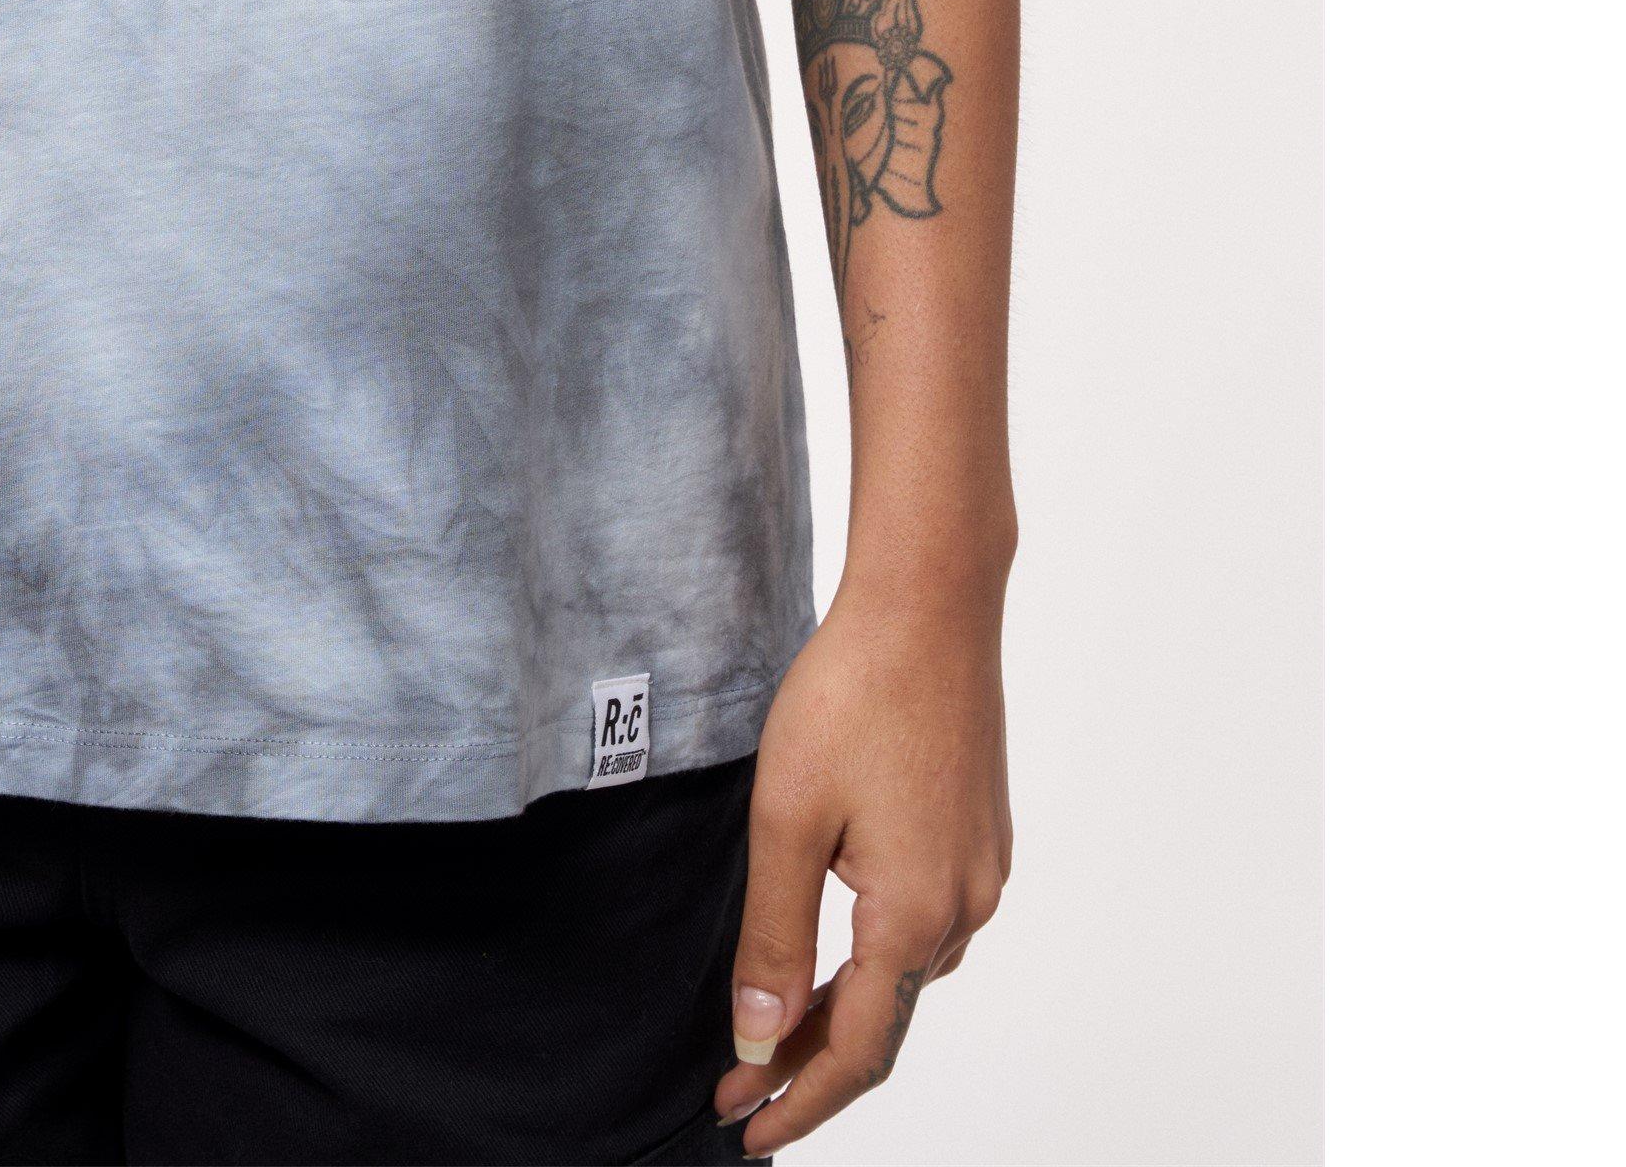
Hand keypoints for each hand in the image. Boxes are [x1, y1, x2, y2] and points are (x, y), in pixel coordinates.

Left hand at [715, 576, 1009, 1152]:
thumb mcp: (788, 817)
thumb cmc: (852, 696)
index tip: (746, 1131)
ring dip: (844, 1012)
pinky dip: (876, 960)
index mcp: (915, 916)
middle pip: (885, 1021)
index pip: (857, 1050)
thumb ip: (775, 935)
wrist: (930, 608)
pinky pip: (925, 927)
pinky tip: (838, 952)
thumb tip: (760, 1036)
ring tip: (775, 1032)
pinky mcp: (980, 837)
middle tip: (740, 1089)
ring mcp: (981, 872)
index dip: (799, 1100)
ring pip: (908, 975)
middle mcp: (963, 908)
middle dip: (810, 1065)